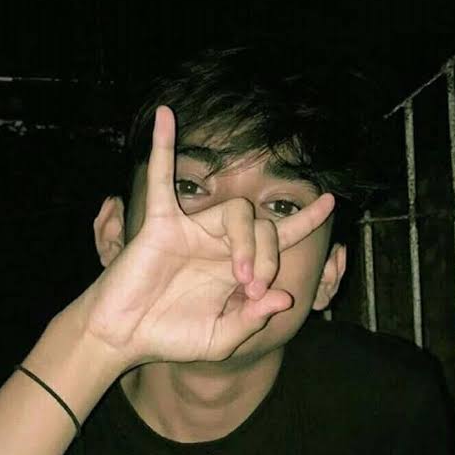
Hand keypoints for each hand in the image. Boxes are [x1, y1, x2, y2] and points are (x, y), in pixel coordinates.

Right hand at [77, 106, 334, 369]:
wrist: (125, 336)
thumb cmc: (170, 338)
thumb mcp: (220, 339)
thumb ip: (251, 320)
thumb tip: (284, 295)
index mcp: (234, 269)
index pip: (277, 237)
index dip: (304, 219)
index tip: (329, 202)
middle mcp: (218, 244)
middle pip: (261, 225)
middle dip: (269, 255)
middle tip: (254, 286)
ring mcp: (190, 230)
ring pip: (233, 208)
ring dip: (247, 238)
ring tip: (240, 272)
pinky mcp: (160, 223)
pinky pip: (162, 179)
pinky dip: (163, 148)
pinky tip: (165, 115)